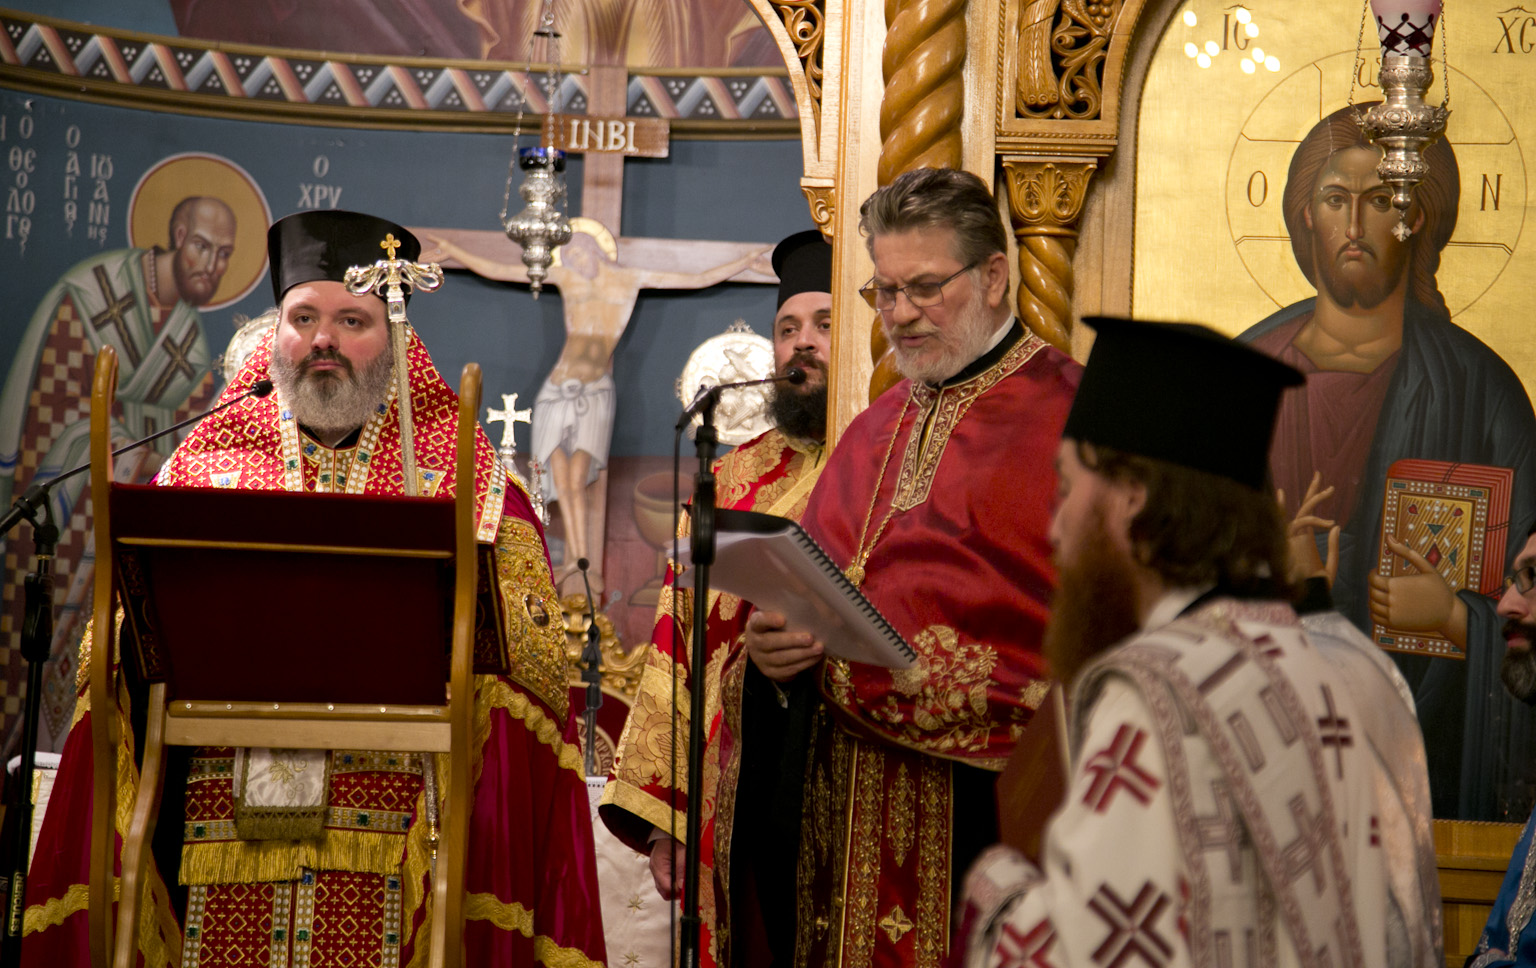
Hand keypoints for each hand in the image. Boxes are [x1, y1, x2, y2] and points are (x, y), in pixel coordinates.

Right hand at [649, 834, 684, 900]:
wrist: (667, 830)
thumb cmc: (674, 839)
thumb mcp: (681, 852)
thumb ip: (681, 869)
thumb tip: (681, 886)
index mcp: (658, 866)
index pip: (666, 887)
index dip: (677, 891)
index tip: (687, 888)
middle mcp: (655, 870)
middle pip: (663, 891)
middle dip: (675, 892)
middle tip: (686, 886)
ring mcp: (656, 871)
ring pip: (663, 888)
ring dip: (674, 888)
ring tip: (683, 881)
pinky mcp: (659, 870)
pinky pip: (664, 881)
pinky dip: (672, 882)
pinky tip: (679, 877)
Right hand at [745, 609, 822, 681]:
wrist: (764, 649)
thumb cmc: (775, 627)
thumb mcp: (775, 617)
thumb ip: (785, 612)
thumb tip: (809, 606)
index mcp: (754, 626)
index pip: (758, 621)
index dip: (769, 620)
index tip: (783, 620)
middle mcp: (754, 644)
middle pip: (771, 643)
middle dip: (792, 641)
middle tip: (810, 638)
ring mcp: (761, 660)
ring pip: (782, 659)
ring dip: (802, 654)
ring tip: (819, 648)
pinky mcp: (771, 672)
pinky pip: (788, 670)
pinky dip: (804, 664)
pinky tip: (816, 657)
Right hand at [1279, 472, 1339, 586]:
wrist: (1307, 600)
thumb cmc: (1317, 588)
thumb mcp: (1330, 566)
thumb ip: (1333, 546)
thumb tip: (1335, 526)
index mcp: (1304, 540)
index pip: (1306, 515)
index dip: (1313, 499)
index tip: (1325, 487)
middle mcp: (1296, 536)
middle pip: (1303, 507)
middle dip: (1312, 491)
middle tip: (1319, 474)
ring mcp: (1291, 537)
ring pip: (1302, 511)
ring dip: (1316, 499)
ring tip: (1330, 490)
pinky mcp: (1289, 541)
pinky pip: (1301, 523)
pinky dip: (1314, 520)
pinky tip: (1329, 522)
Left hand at [1368, 537, 1467, 646]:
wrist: (1449, 614)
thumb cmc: (1439, 589)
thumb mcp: (1426, 567)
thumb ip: (1405, 551)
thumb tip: (1389, 536)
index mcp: (1396, 585)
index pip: (1372, 579)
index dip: (1372, 574)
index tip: (1377, 573)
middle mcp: (1392, 600)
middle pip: (1371, 592)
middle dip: (1374, 586)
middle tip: (1383, 584)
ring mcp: (1392, 614)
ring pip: (1371, 605)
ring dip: (1374, 598)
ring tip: (1384, 594)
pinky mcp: (1394, 625)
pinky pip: (1375, 618)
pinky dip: (1375, 611)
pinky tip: (1385, 606)